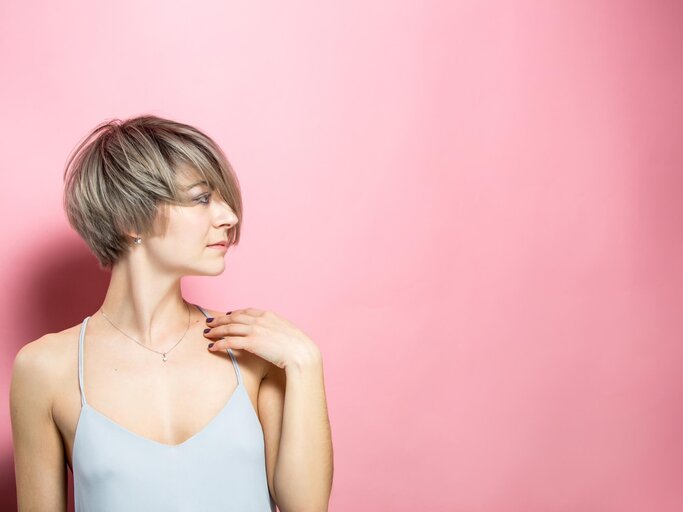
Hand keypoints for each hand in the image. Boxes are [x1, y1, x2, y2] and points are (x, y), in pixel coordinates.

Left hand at [203, 308, 319, 368]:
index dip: (234, 313)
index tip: (227, 315)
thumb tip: (271, 333)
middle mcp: (260, 320)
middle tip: (209, 322)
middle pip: (234, 318)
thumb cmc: (297, 345)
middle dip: (220, 320)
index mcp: (269, 314)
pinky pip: (231, 342)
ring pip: (229, 328)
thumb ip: (276, 327)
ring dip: (216, 330)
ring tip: (207, 334)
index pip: (246, 311)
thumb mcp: (287, 330)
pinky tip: (212, 347)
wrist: (301, 353)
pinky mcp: (252, 343)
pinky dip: (219, 344)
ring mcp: (255, 330)